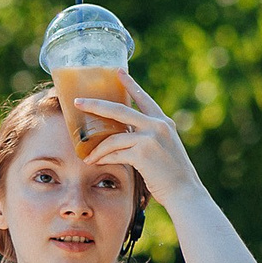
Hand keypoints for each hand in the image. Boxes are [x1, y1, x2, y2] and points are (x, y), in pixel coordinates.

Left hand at [74, 73, 203, 205]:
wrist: (184, 191)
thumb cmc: (170, 174)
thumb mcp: (162, 148)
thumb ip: (145, 137)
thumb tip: (122, 134)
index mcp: (163, 122)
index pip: (144, 98)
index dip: (130, 84)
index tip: (118, 71)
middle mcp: (158, 125)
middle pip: (119, 110)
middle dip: (95, 105)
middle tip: (77, 102)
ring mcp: (151, 137)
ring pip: (113, 138)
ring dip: (97, 149)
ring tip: (87, 157)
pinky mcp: (143, 152)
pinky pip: (115, 153)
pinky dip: (104, 159)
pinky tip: (97, 163)